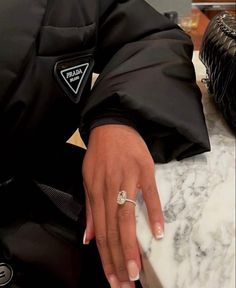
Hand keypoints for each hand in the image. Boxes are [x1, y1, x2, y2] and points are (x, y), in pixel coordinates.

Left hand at [82, 124, 163, 286]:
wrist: (112, 125)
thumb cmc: (100, 154)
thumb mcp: (87, 179)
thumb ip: (89, 209)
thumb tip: (87, 237)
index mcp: (95, 192)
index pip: (99, 231)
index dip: (105, 257)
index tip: (112, 278)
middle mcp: (109, 188)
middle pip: (112, 230)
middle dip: (118, 259)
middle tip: (125, 284)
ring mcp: (127, 179)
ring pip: (126, 218)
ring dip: (131, 246)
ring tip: (136, 270)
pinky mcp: (143, 171)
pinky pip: (149, 195)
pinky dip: (153, 214)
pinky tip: (157, 234)